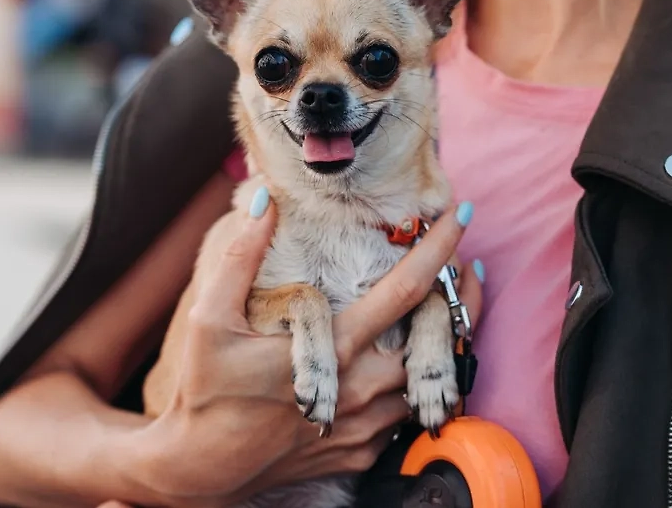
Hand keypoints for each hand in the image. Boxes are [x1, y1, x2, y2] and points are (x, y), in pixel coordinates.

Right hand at [128, 188, 478, 506]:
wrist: (200, 471)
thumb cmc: (204, 391)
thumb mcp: (208, 318)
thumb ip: (240, 256)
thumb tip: (262, 200)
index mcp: (334, 348)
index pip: (404, 291)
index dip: (438, 249)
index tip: (462, 215)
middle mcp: (360, 388)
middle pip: (437, 339)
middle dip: (460, 298)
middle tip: (470, 268)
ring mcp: (364, 427)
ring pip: (424, 380)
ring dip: (438, 346)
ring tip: (444, 312)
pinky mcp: (359, 453)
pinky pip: (401, 416)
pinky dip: (410, 386)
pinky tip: (402, 365)